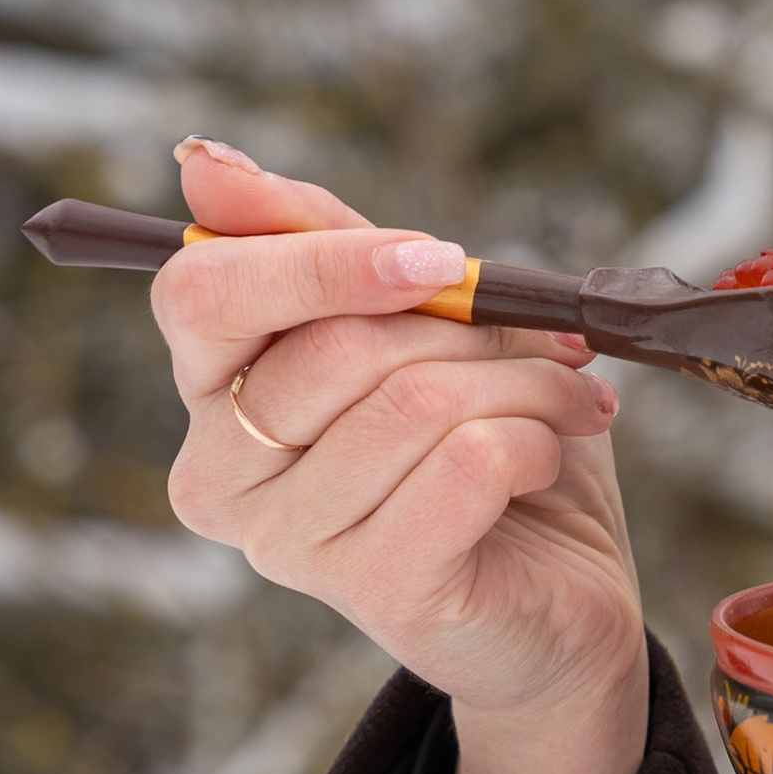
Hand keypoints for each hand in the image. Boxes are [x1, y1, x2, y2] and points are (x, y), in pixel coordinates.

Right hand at [152, 137, 648, 773]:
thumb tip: (204, 170)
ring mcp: (294, 547)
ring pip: (413, 401)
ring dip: (524, 382)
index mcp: (213, 401)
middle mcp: (227, 481)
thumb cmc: (482, 454)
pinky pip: (467, 464)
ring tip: (568, 399)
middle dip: (470, 326)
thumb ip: (320, 243)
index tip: (437, 258)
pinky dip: (536, 439)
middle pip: (334, 344)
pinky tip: (552, 456)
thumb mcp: (412, 328)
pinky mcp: (382, 590)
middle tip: (547, 341)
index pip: (204, 294)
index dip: (323, 258)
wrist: (561, 604)